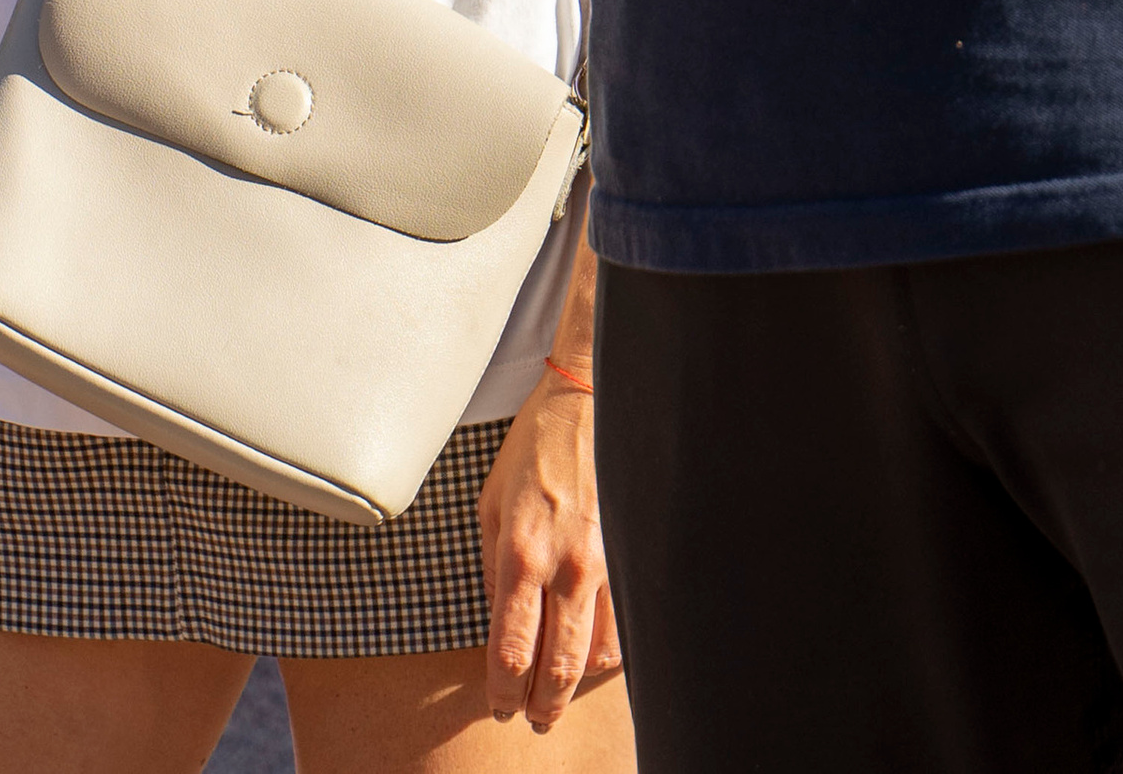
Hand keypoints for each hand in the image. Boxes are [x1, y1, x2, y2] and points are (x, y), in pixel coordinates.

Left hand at [476, 371, 621, 730]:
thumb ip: (492, 570)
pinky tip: (592, 652)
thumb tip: (498, 621)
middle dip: (542, 707)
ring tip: (560, 695)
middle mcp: (566, 566)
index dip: (504, 693)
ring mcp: (606, 562)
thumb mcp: (490, 505)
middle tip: (532, 722)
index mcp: (522, 553)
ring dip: (576, 684)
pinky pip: (625, 623)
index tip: (499, 709)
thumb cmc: (533, 449)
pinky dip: (607, 649)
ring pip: (597, 655)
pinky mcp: (632, 554)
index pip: (512, 651)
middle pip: (558, 668)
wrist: (588, 401)